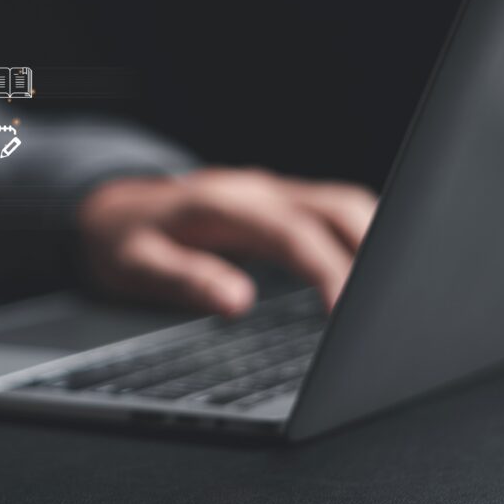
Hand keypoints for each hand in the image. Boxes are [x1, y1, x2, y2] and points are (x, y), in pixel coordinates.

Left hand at [78, 168, 375, 315]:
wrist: (112, 205)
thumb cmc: (123, 237)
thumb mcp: (136, 263)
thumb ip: (185, 278)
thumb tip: (236, 301)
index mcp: (224, 204)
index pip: (293, 233)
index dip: (327, 270)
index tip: (348, 313)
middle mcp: (256, 190)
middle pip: (336, 206)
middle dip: (372, 251)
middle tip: (386, 310)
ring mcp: (271, 192)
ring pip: (343, 204)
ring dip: (375, 240)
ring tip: (391, 292)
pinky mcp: (279, 204)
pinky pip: (332, 212)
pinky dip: (361, 237)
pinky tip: (371, 269)